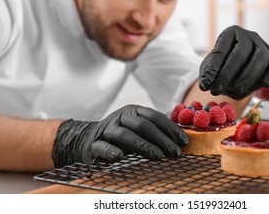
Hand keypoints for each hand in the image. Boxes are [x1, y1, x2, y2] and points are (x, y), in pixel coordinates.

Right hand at [52, 105, 188, 166]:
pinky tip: (120, 157)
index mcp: (133, 111)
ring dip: (143, 145)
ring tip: (158, 156)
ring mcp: (107, 129)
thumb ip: (154, 131)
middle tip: (175, 152)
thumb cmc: (119, 136)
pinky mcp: (94, 143)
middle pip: (143, 125)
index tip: (183, 141)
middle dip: (161, 139)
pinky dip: (111, 151)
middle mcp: (120, 117)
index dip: (170, 128)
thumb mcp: (136, 128)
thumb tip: (180, 139)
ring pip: (125, 135)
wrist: (85, 139)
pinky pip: (103, 146)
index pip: (154, 116)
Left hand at [199, 25, 268, 99]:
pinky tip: (265, 84)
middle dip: (227, 74)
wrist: (240, 70)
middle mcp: (249, 36)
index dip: (213, 69)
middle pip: (241, 52)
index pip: (221, 50)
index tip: (205, 85)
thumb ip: (207, 74)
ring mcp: (264, 45)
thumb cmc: (223, 67)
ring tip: (237, 89)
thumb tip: (206, 84)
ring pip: (261, 57)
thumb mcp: (211, 69)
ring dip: (249, 76)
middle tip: (217, 90)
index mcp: (230, 33)